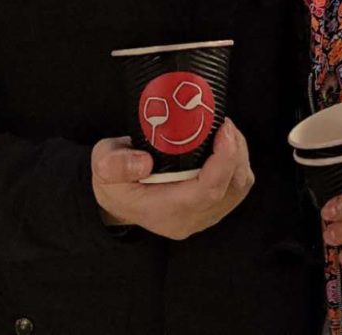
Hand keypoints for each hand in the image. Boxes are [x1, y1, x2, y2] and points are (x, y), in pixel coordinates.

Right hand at [91, 122, 253, 240]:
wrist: (119, 197)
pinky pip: (238, 186)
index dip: (223, 160)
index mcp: (165, 211)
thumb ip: (115, 164)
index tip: (223, 129)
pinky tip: (225, 144)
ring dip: (239, 155)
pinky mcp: (213, 208)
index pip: (207, 192)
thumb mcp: (102, 165)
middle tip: (223, 123)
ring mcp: (204, 216)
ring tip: (224, 130)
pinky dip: (238, 162)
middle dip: (235, 151)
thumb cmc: (114, 178)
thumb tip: (144, 162)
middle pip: (231, 188)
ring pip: (239, 186)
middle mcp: (190, 219)